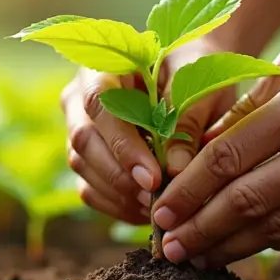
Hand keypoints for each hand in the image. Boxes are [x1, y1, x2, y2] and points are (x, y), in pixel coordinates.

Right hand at [61, 39, 238, 223]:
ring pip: (83, 167)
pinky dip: (117, 205)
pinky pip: (90, 188)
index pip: (99, 105)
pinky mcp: (87, 158)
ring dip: (119, 194)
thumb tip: (174, 169)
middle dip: (120, 176)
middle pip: (83, 140)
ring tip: (159, 208)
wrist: (191, 69)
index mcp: (104, 67)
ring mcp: (79, 128)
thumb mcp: (200, 85)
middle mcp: (80, 97)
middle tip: (157, 200)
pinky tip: (148, 212)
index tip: (153, 177)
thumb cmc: (196, 70)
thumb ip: (187, 120)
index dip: (123, 145)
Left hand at [152, 24, 279, 267]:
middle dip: (199, 230)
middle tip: (167, 249)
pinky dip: (273, 242)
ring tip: (197, 257)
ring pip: (278, 229)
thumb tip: (201, 151)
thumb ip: (251, 105)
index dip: (188, 191)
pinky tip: (245, 245)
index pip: (229, 159)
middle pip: (247, 203)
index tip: (160, 211)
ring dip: (230, 248)